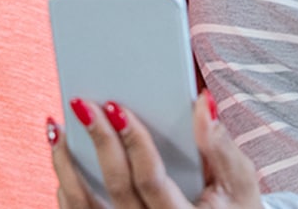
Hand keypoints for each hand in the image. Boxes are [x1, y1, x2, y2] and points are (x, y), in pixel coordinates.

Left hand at [50, 94, 259, 208]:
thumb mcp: (240, 184)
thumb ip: (222, 146)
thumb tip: (203, 100)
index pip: (150, 180)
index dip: (133, 143)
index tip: (116, 107)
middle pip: (116, 187)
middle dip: (99, 142)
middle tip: (81, 104)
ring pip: (85, 206)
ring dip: (66, 166)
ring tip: (58, 127)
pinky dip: (65, 186)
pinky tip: (62, 154)